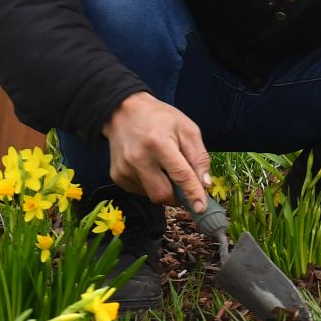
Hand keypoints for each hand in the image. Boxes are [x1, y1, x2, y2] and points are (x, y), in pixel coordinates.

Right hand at [103, 92, 210, 210]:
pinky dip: (151, 185)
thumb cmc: (160, 118)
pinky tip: (150, 168)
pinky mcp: (116, 176)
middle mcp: (138, 159)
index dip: (193, 194)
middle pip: (162, 194)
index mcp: (159, 144)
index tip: (201, 209)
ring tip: (163, 167)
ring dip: (164, 189)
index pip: (180, 176)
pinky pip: (140, 191)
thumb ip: (198, 156)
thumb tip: (204, 184)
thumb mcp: (187, 129)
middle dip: (177, 197)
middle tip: (185, 187)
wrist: (123, 112)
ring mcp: (124, 169)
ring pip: (151, 195)